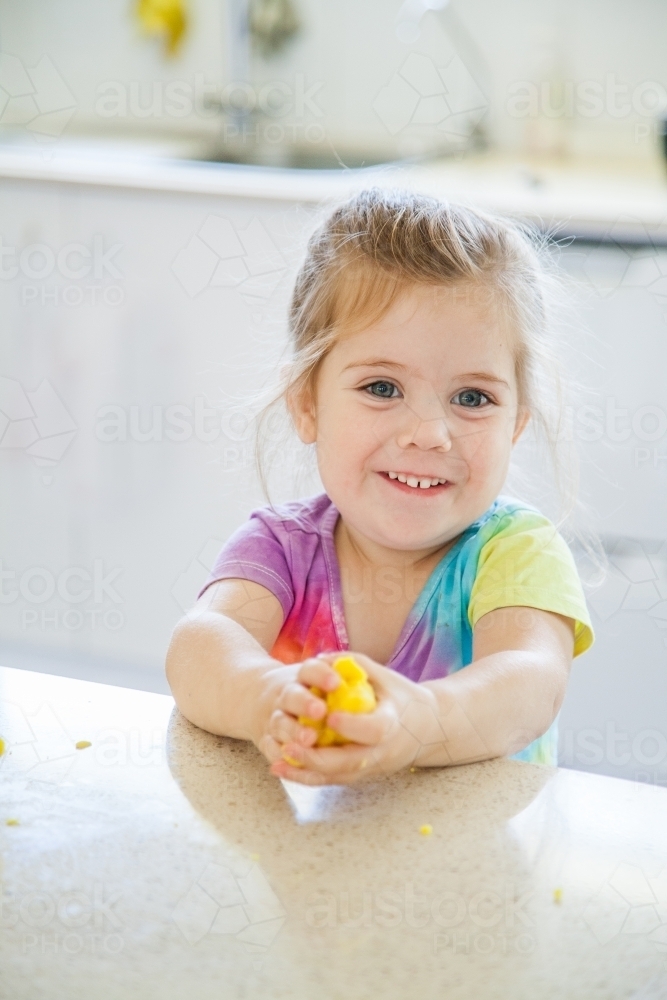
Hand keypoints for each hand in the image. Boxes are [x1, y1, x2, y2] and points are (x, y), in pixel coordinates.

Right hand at [252, 655, 341, 761]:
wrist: (263, 700)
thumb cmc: (310, 689)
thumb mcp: (324, 674)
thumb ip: (346, 671)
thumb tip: (359, 674)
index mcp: (304, 676)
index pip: (311, 670)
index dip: (322, 675)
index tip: (336, 683)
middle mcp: (287, 695)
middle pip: (292, 696)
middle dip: (305, 703)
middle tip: (320, 711)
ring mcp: (276, 719)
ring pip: (281, 724)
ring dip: (293, 732)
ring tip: (309, 739)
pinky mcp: (269, 741)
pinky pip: (272, 750)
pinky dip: (280, 757)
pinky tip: (290, 763)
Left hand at [266, 651, 442, 785]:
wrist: (426, 729)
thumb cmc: (401, 697)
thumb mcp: (386, 676)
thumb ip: (356, 665)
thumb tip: (321, 658)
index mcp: (392, 723)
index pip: (375, 730)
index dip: (353, 726)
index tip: (330, 717)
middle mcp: (381, 751)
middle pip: (349, 762)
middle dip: (317, 757)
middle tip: (290, 746)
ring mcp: (370, 767)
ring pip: (336, 776)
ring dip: (305, 772)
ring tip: (278, 763)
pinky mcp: (360, 775)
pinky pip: (331, 779)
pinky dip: (306, 776)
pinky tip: (282, 769)